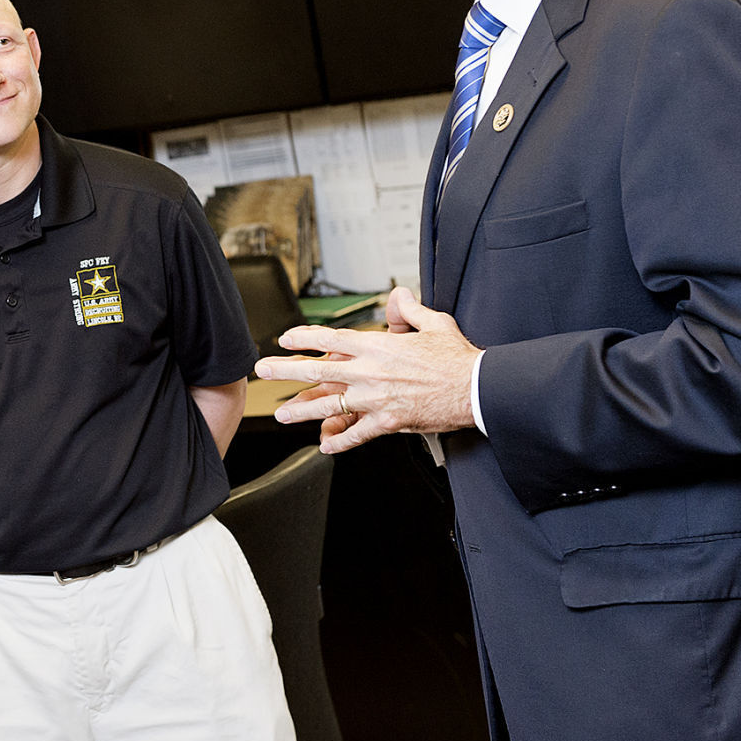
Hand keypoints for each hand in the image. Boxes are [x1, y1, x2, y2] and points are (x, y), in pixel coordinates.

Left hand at [256, 286, 480, 453]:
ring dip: (301, 411)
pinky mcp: (388, 423)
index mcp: (378, 346)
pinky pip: (358, 434)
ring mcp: (376, 400)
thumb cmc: (457, 358)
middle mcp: (371, 373)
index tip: (285, 339)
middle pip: (318, 372)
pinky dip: (341, 441)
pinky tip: (326, 445)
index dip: (304, 339)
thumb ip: (410, 310)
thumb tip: (400, 294)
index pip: (331, 340)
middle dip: (285, 370)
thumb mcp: (434, 324)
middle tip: (263, 370)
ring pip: (329, 405)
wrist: (477, 389)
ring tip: (281, 415)